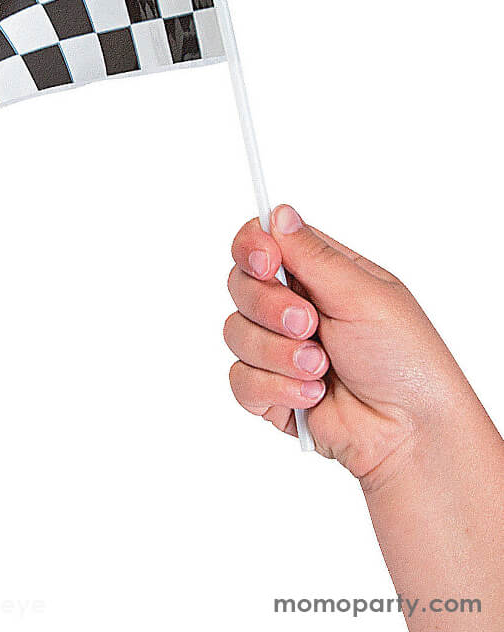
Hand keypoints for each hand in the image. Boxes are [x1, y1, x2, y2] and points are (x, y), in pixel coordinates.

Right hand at [224, 204, 478, 486]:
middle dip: (269, 307)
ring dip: (277, 354)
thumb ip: (313, 255)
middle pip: (240, 285)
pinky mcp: (270, 390)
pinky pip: (240, 379)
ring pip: (236, 333)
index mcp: (319, 274)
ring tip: (321, 368)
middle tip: (308, 324)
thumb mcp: (364, 295)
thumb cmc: (406, 361)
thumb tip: (279, 212)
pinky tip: (312, 395)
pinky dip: (276, 388)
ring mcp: (279, 349)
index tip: (265, 261)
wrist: (410, 435)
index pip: (262, 243)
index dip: (252, 248)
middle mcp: (294, 306)